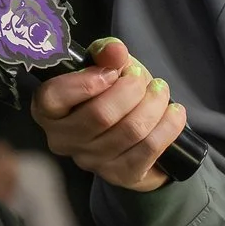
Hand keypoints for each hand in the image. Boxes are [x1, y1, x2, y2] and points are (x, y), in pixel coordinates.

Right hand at [31, 38, 191, 193]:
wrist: (136, 131)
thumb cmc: (113, 94)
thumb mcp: (107, 67)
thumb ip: (106, 53)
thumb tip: (115, 50)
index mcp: (50, 110)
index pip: (53, 97)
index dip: (85, 82)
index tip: (112, 72)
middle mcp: (64, 139)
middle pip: (101, 114)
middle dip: (131, 89)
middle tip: (142, 79)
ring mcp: (91, 161)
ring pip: (130, 130)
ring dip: (154, 104)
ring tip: (160, 92)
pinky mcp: (121, 175)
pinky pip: (150, 148)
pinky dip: (168, 126)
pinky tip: (174, 113)